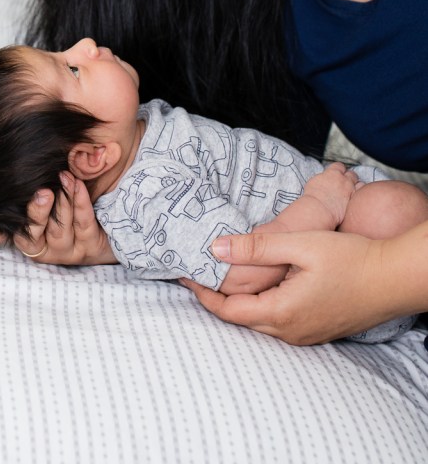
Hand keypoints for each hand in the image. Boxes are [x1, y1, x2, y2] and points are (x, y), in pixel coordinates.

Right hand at [0, 171, 116, 265]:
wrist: (108, 220)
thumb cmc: (66, 199)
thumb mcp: (44, 191)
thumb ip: (24, 186)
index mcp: (25, 235)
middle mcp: (41, 248)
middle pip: (31, 234)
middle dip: (36, 212)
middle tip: (42, 193)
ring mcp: (65, 250)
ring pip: (59, 228)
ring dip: (62, 201)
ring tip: (64, 177)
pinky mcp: (89, 248)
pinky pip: (83, 223)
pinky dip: (80, 201)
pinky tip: (77, 184)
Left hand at [182, 228, 398, 344]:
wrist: (394, 278)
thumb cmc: (352, 258)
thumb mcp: (299, 245)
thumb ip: (256, 247)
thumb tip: (215, 248)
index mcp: (282, 313)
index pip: (227, 310)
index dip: (202, 293)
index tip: (183, 274)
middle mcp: (291, 332)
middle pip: (240, 318)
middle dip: (214, 297)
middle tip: (195, 273)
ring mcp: (305, 334)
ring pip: (258, 321)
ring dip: (236, 302)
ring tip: (218, 277)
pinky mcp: (316, 328)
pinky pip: (277, 322)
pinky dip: (258, 305)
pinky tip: (256, 285)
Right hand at [301, 162, 360, 229]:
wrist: (318, 209)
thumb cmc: (313, 197)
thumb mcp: (314, 181)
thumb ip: (323, 178)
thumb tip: (325, 179)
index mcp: (333, 173)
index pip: (339, 166)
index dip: (338, 169)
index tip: (336, 173)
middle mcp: (344, 180)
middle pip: (352, 174)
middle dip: (349, 177)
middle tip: (344, 183)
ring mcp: (351, 191)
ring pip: (360, 184)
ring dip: (356, 186)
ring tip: (351, 191)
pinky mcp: (354, 202)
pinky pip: (361, 196)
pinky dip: (358, 197)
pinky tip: (354, 200)